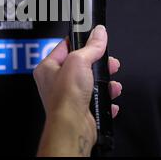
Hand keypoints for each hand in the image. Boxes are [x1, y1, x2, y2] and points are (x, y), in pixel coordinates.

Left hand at [34, 25, 121, 156]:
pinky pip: (96, 99)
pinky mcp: (79, 108)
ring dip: (105, 82)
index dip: (81, 42)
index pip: (65, 46)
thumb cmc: (66, 97)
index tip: (94, 38)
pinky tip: (109, 97)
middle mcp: (55, 82)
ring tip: (113, 83)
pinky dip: (105, 98)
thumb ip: (91, 46)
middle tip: (108, 62)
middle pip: (81, 65)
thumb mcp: (80, 61)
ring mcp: (68, 96)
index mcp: (48, 68)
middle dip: (99, 64)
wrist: (72, 126)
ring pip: (91, 82)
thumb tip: (98, 33)